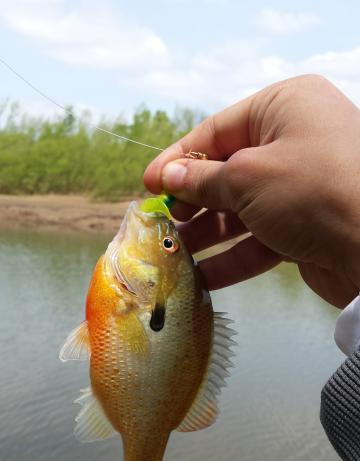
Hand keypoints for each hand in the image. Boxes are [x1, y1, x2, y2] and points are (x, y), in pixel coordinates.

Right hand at [144, 75, 359, 307]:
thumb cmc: (313, 191)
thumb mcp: (248, 177)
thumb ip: (204, 180)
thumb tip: (169, 179)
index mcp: (284, 109)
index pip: (218, 131)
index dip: (178, 160)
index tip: (149, 185)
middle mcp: (293, 144)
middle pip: (227, 172)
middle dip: (191, 202)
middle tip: (161, 224)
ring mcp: (299, 190)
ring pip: (239, 212)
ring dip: (206, 236)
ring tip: (173, 255)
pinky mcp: (303, 230)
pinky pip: (257, 241)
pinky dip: (230, 259)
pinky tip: (201, 277)